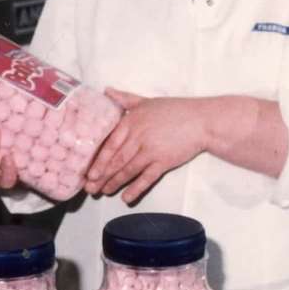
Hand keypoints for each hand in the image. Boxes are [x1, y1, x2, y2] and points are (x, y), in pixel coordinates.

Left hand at [84, 90, 210, 204]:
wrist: (201, 121)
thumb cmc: (174, 110)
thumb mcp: (146, 101)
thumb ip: (124, 98)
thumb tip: (106, 91)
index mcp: (131, 122)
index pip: (109, 143)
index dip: (97, 159)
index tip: (87, 171)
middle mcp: (138, 137)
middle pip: (115, 160)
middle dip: (101, 175)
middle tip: (89, 187)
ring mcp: (151, 150)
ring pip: (127, 170)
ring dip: (114, 183)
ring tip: (103, 192)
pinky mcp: (164, 162)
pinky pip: (146, 178)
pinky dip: (135, 189)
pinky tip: (126, 198)